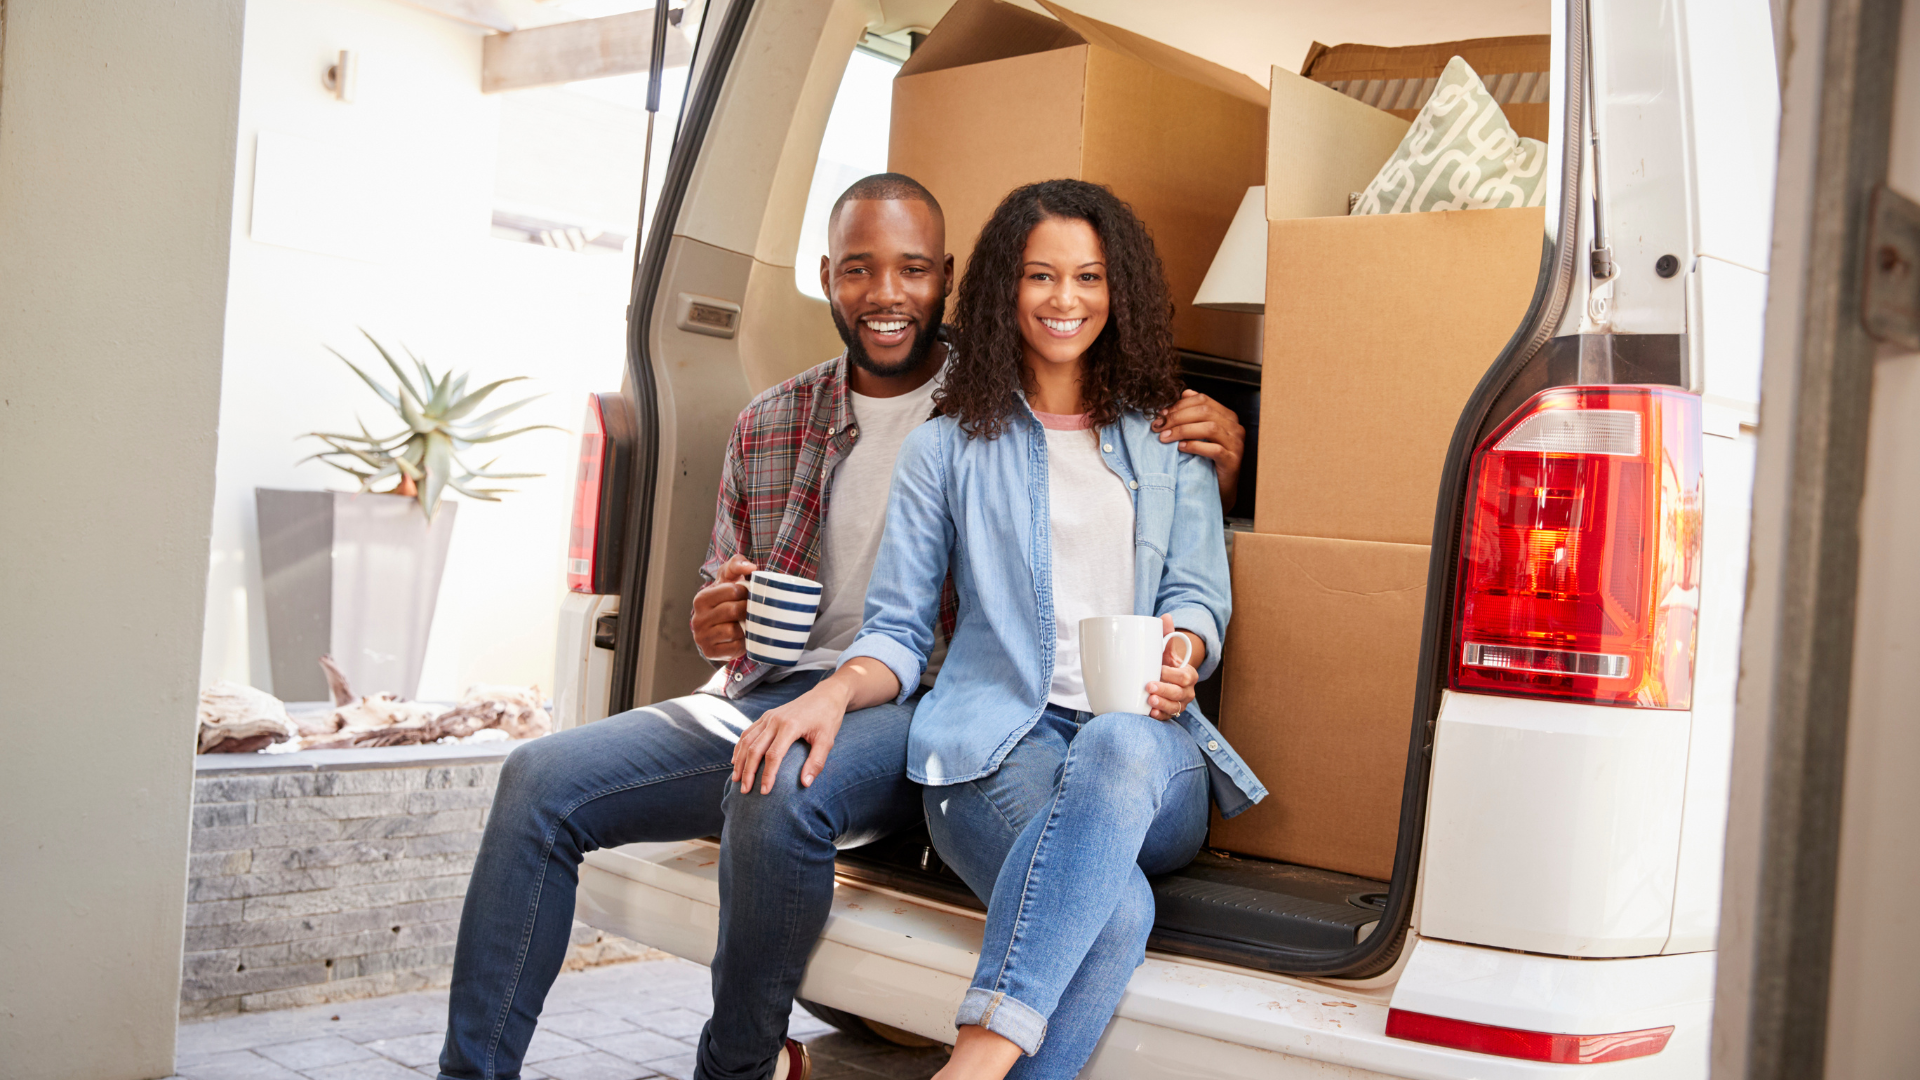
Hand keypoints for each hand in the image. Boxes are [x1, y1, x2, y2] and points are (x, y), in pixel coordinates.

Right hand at [691, 554, 756, 659]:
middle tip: (752, 609)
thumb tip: (750, 567)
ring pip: (734, 630)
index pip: (732, 590)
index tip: (748, 594)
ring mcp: (702, 637)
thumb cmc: (726, 598)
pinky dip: (743, 642)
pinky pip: (734, 648)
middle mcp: (698, 618)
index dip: (745, 592)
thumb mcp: (728, 578)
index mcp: (701, 598)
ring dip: (745, 627)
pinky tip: (741, 637)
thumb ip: (737, 564)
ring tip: (746, 623)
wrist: (719, 627)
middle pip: (734, 610)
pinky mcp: (710, 652)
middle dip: (747, 609)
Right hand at [731, 680, 850, 793]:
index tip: (764, 792)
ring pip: (747, 740)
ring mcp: (768, 717)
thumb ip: (816, 762)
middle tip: (744, 791)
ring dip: (739, 761)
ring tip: (735, 779)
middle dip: (747, 772)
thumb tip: (805, 784)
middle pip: (754, 749)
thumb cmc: (827, 719)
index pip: (773, 755)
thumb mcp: (827, 740)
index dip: (767, 775)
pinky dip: (740, 747)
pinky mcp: (766, 716)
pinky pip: (748, 732)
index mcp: (790, 726)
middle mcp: (775, 720)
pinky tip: (736, 760)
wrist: (825, 695)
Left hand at [1146, 614, 1201, 720]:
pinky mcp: (1170, 713)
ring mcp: (1179, 704)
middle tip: (1149, 686)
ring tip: (1149, 701)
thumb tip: (1165, 616)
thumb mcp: (1165, 649)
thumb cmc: (1164, 662)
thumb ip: (1166, 634)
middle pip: (1179, 693)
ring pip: (1174, 707)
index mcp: (1188, 674)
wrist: (1163, 679)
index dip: (1174, 675)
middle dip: (1165, 690)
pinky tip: (1151, 713)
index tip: (1160, 670)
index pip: (1185, 676)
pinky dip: (1160, 716)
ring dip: (1163, 705)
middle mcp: (1186, 691)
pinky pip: (1168, 717)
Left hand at [1154, 389, 1245, 506]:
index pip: (1203, 400)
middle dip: (1177, 417)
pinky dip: (1195, 446)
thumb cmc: (1207, 460)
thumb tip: (1184, 393)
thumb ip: (1194, 413)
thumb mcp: (1199, 434)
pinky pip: (1214, 449)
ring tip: (1165, 438)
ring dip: (1182, 431)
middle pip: (1204, 412)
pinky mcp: (1232, 461)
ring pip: (1209, 428)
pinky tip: (1180, 448)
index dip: (1179, 405)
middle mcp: (1235, 427)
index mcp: (1227, 416)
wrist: (1219, 490)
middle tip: (1159, 426)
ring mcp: (1236, 444)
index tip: (1161, 414)